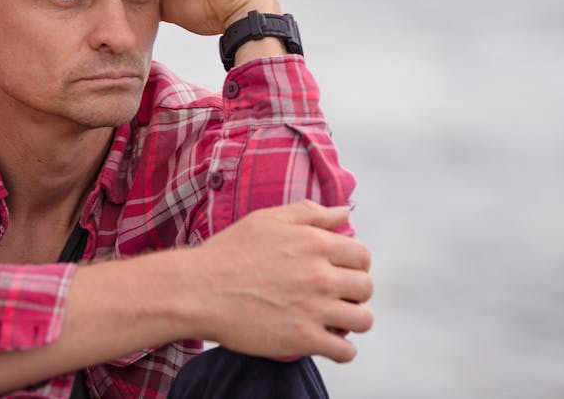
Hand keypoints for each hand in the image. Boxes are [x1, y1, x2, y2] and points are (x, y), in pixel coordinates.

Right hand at [188, 200, 373, 361]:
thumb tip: (343, 212)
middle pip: (365, 288)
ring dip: (353, 320)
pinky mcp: (303, 339)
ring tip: (335, 320)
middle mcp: (320, 275)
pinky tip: (327, 341)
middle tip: (335, 296)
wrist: (198, 290)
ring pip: (362, 320)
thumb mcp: (267, 220)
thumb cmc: (228, 253)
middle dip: (354, 292)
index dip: (354, 264)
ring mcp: (314, 309)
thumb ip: (309, 213)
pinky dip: (342, 350)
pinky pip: (345, 351)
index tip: (340, 271)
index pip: (362, 256)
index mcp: (314, 243)